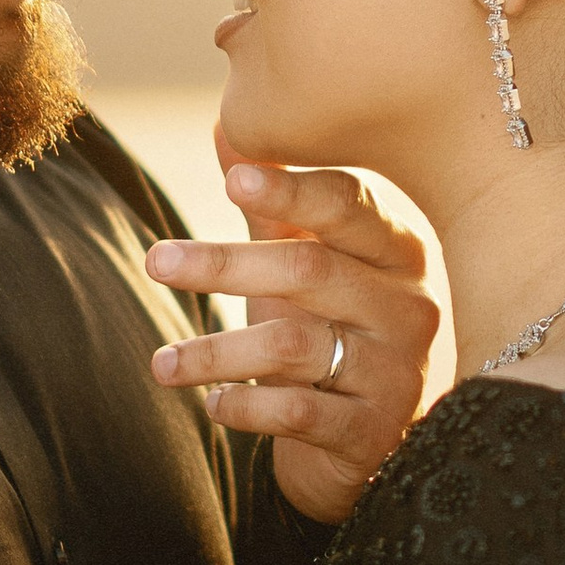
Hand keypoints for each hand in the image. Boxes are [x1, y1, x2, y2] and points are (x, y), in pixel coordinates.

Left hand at [146, 156, 439, 523]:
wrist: (367, 439)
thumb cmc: (331, 332)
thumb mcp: (304, 264)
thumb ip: (269, 204)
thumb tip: (227, 124)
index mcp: (395, 251)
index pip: (347, 206)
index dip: (290, 188)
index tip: (231, 177)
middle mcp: (408, 305)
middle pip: (311, 269)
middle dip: (226, 263)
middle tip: (156, 260)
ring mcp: (396, 371)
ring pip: (296, 346)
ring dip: (217, 351)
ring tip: (161, 364)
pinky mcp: (374, 431)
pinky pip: (300, 412)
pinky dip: (247, 406)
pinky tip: (212, 405)